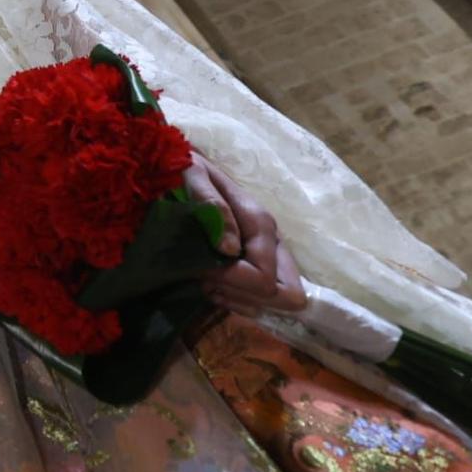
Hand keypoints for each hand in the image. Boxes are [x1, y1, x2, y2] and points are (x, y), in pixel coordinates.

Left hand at [183, 153, 306, 317]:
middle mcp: (272, 242)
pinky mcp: (256, 264)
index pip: (265, 278)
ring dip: (236, 299)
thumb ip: (212, 205)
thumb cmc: (186, 172)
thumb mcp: (193, 176)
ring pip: (271, 302)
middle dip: (243, 296)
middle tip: (209, 282)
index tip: (202, 271)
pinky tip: (212, 286)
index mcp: (261, 223)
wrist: (186, 169)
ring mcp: (267, 256)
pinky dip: (235, 300)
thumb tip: (230, 249)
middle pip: (284, 296)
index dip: (234, 283)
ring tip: (207, 282)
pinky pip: (258, 301)